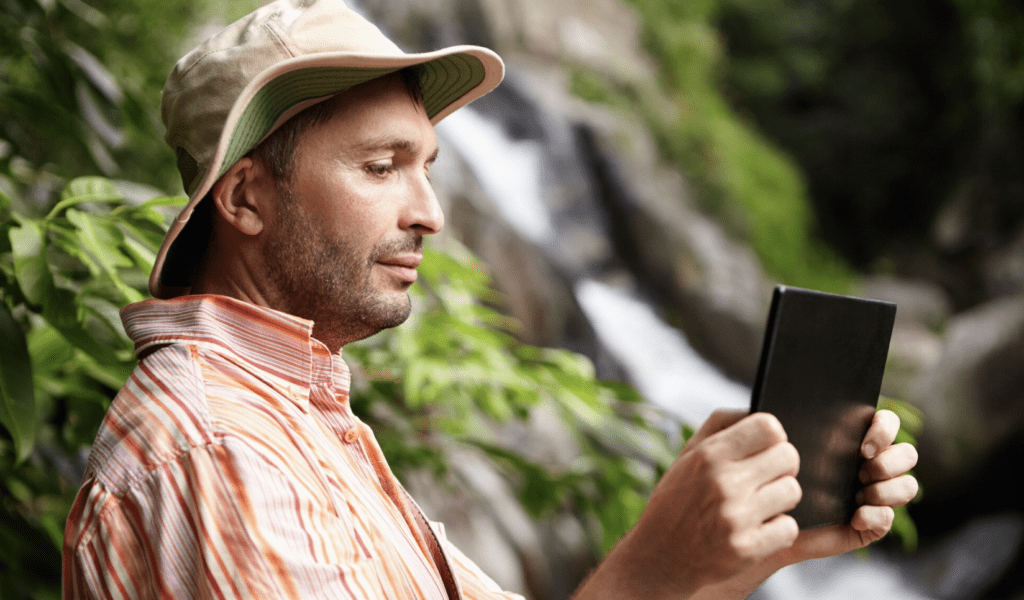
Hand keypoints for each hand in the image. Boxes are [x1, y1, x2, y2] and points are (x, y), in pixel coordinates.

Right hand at [593, 409, 802, 598]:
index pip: (770, 427)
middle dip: (782, 466)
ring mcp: (736, 518)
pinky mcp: (746, 549)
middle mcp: (723, 483)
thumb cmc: (675, 502)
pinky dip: (778, 530)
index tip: (766, 448)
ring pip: (793, 491)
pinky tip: (756, 530)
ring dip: (780, 499)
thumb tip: (755, 410)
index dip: (774, 436)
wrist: (657, 558)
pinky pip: (789, 528)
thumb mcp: (686, 456)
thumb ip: (720, 426)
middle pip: (789, 457)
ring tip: (757, 505)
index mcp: (709, 455)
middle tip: (764, 478)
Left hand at [771, 408, 918, 564]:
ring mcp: (876, 494)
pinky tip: (853, 518)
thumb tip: (777, 410)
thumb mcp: (776, 446)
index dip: (884, 430)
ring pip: (908, 485)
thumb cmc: (774, 476)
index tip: (862, 448)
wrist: (769, 520)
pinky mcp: (872, 523)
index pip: (887, 422)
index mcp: (855, 440)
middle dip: (889, 462)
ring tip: (858, 497)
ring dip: (886, 490)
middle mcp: (873, 465)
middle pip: (908, 453)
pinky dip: (873, 516)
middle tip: (861, 473)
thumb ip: (778, 423)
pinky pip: (888, 518)